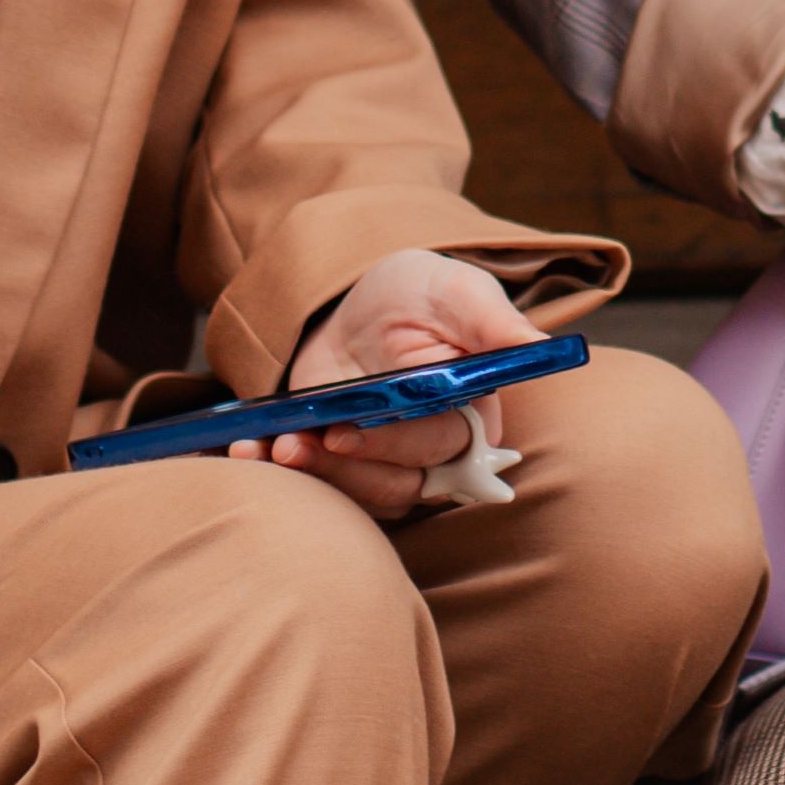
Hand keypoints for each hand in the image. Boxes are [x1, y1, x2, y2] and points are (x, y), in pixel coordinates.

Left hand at [238, 248, 543, 523]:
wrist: (360, 304)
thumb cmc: (419, 295)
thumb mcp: (452, 289)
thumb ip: (490, 317)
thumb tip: (535, 343)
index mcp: (473, 410)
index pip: (445, 444)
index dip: (398, 443)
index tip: (350, 429)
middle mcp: (435, 449)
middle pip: (401, 481)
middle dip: (346, 466)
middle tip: (298, 441)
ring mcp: (387, 462)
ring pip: (362, 495)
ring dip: (314, 476)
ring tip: (271, 446)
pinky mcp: (344, 466)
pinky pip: (324, 488)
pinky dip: (283, 475)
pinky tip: (249, 453)